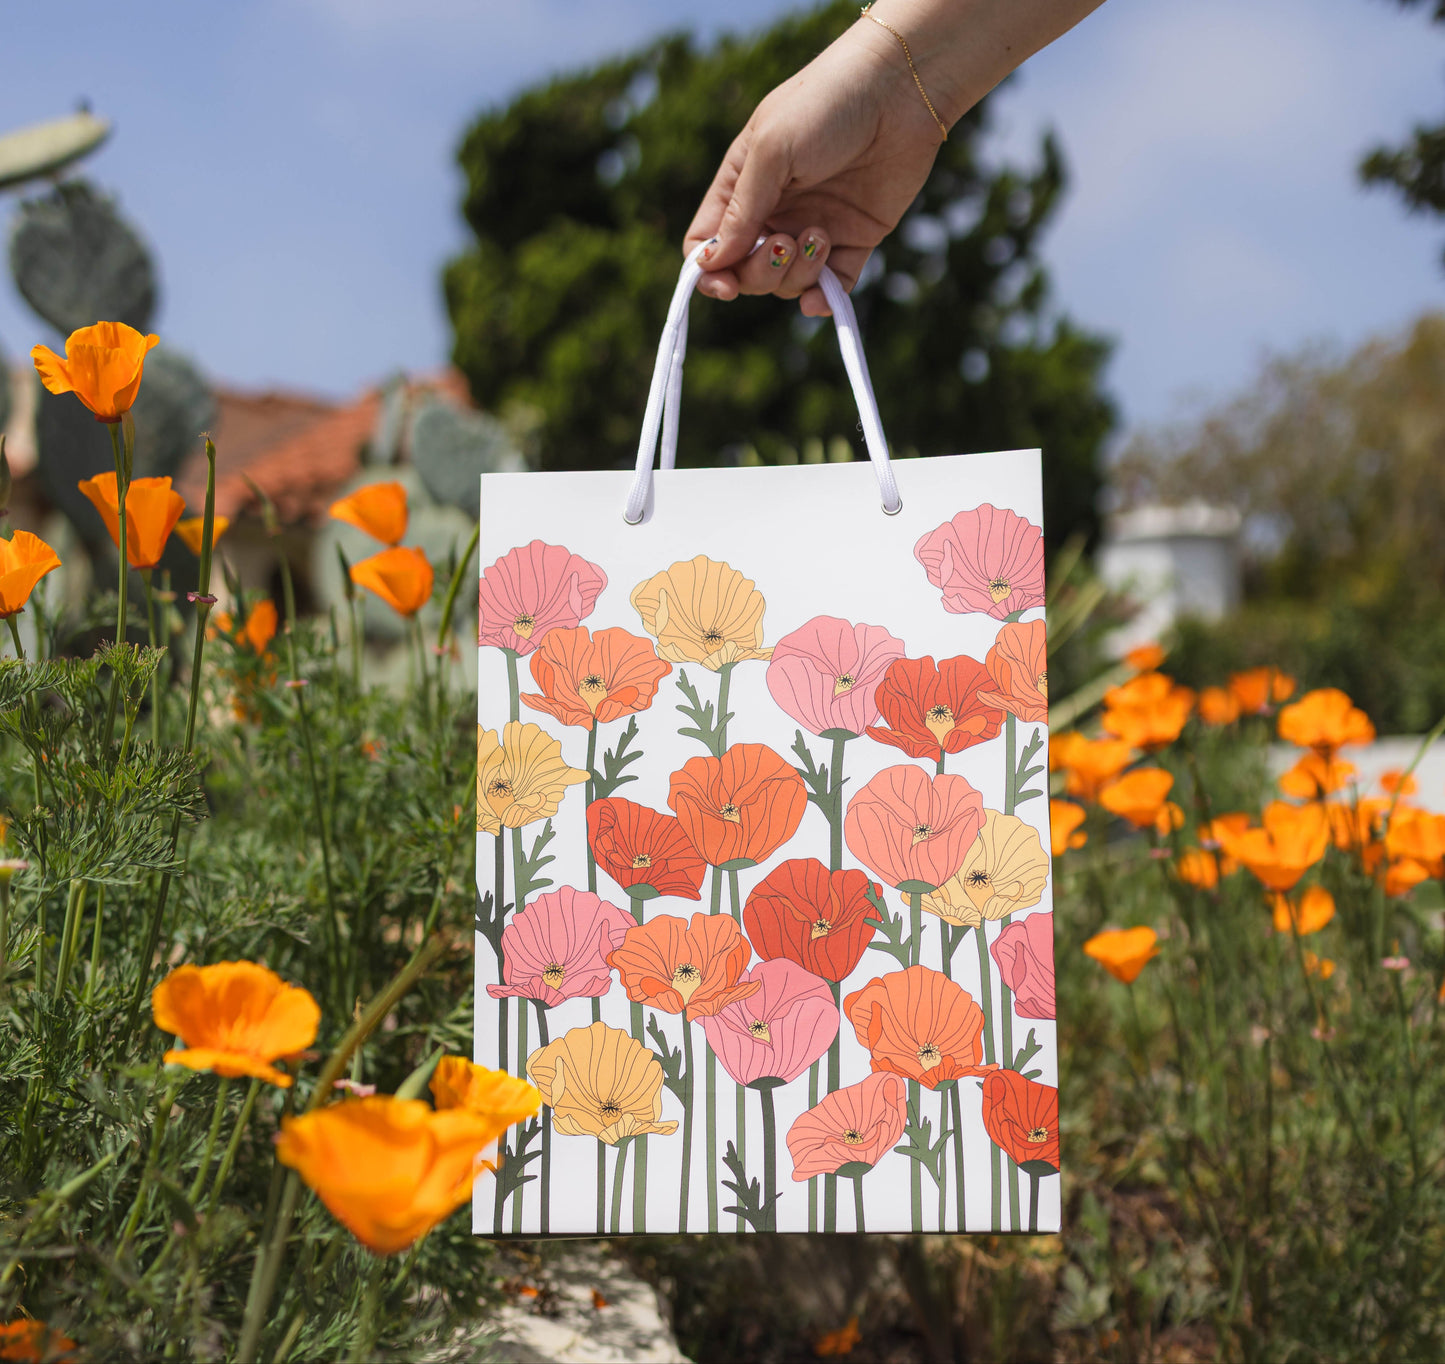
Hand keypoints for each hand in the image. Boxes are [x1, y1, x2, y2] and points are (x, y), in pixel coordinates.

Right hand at [684, 18, 949, 315]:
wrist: (899, 90)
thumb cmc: (825, 104)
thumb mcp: (771, 151)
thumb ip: (740, 211)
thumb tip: (710, 264)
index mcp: (742, 185)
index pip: (707, 243)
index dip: (708, 271)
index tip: (725, 284)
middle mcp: (774, 211)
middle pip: (746, 271)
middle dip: (760, 272)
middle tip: (784, 243)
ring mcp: (814, 228)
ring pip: (788, 283)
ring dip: (799, 273)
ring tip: (821, 234)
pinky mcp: (855, 239)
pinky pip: (832, 287)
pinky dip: (823, 300)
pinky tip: (820, 297)